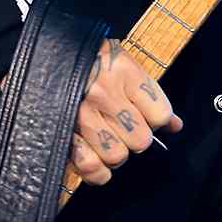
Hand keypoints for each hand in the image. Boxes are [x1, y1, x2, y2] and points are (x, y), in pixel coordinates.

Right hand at [70, 39, 182, 185]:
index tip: (149, 117)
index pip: (160, 115)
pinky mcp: (64, 131)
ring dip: (117, 153)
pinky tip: (99, 161)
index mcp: (123, 72)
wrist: (46, 49)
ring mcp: (81, 114)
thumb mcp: (123, 62)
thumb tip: (175, 125)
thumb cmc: (91, 58)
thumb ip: (149, 93)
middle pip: (140, 140)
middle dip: (137, 138)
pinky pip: (89, 165)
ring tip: (109, 140)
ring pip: (117, 156)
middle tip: (126, 128)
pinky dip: (97, 172)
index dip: (158, 121)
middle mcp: (104, 94)